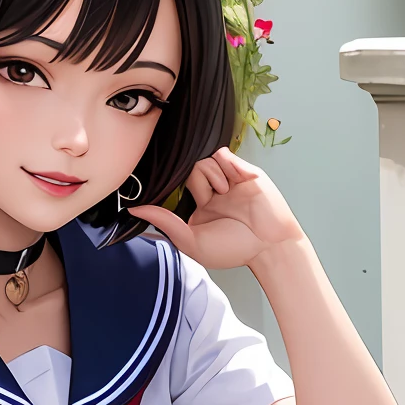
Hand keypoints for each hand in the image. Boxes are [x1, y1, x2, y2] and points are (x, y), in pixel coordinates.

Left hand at [136, 146, 302, 272]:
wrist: (269, 246)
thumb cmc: (235, 249)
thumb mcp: (192, 241)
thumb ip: (164, 222)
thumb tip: (135, 209)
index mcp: (199, 207)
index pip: (178, 186)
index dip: (175, 187)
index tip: (174, 194)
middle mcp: (213, 191)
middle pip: (190, 170)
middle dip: (198, 183)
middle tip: (212, 199)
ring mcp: (229, 180)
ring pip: (204, 160)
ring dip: (212, 176)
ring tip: (226, 193)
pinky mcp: (244, 171)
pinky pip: (223, 154)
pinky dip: (224, 166)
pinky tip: (233, 183)